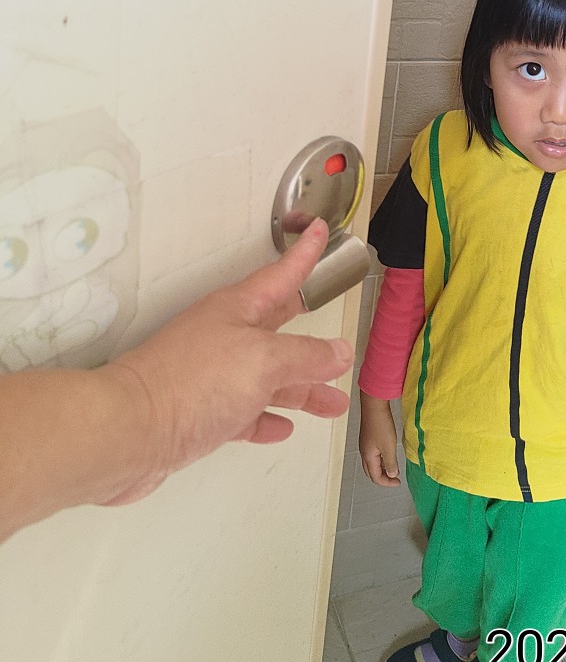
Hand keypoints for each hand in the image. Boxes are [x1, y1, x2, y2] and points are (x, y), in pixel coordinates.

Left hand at [101, 219, 353, 504]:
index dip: (304, 254)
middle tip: (341, 341)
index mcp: (237, 310)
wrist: (128, 432)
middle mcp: (224, 338)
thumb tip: (339, 352)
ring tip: (333, 404)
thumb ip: (306, 355)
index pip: (281, 276)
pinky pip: (243, 411)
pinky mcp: (199, 413)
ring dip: (301, 389)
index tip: (319, 230)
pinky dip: (266, 417)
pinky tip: (283, 427)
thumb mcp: (263, 360)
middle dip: (313, 340)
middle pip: (278, 331)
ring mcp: (211, 377)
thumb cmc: (194, 382)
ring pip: (267, 378)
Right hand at [358, 391, 400, 486]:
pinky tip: (388, 455)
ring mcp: (365, 445)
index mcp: (368, 457)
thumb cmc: (381, 424)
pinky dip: (381, 459)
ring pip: (372, 463)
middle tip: (394, 479)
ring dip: (382, 468)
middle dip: (382, 478)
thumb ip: (390, 462)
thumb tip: (392, 474)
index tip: (398, 482)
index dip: (387, 483)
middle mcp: (364, 452)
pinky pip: (373, 455)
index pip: (375, 477)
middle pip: (371, 472)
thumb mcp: (388, 446)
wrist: (374, 405)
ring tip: (393, 468)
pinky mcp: (368, 438)